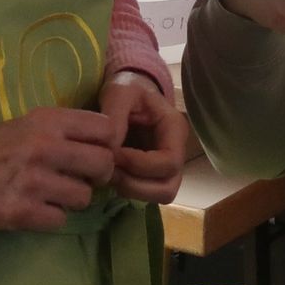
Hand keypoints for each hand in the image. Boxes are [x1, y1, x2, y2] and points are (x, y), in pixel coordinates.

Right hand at [0, 106, 121, 231]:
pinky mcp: (23, 211)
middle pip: (103, 163)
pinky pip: (60, 220)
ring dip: (72, 200)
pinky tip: (35, 209)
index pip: (106, 128)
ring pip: (84, 197)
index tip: (100, 152)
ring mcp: (34, 180)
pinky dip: (51, 218)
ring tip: (53, 194)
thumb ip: (64, 129)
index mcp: (48, 121)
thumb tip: (106, 143)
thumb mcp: (27, 124)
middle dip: (100, 176)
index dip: (110, 144)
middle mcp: (44, 147)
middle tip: (85, 179)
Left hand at [100, 74, 189, 204]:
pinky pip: (146, 195)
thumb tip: (110, 150)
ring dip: (131, 191)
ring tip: (108, 174)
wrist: (128, 90)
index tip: (114, 155)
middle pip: (168, 187)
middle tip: (109, 170)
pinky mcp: (151, 175)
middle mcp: (176, 152)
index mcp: (175, 130)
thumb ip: (114, 116)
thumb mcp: (119, 92)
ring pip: (159, 195)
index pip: (170, 162)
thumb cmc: (127, 88)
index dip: (140, 165)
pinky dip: (126, 190)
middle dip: (135, 184)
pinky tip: (109, 174)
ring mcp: (165, 167)